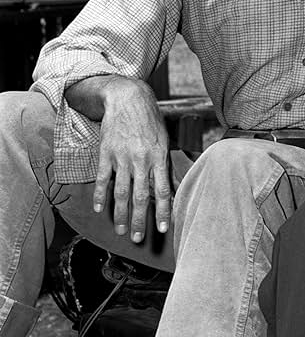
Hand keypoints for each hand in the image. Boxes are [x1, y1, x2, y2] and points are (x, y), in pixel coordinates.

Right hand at [90, 76, 171, 242]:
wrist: (128, 98)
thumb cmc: (150, 120)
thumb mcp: (164, 140)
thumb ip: (165, 164)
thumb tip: (171, 187)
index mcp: (159, 156)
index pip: (163, 190)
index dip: (163, 211)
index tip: (162, 229)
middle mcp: (141, 159)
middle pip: (141, 196)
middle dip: (140, 220)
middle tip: (139, 239)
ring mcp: (122, 157)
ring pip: (121, 193)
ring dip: (121, 215)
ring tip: (121, 231)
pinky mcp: (106, 153)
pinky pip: (103, 179)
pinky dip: (101, 196)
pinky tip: (100, 210)